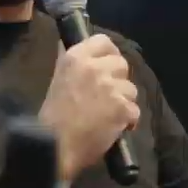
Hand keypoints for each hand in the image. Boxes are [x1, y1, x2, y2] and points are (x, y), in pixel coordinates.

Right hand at [38, 34, 140, 180]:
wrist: (55, 145)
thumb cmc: (52, 116)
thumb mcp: (57, 80)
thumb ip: (71, 63)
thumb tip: (70, 44)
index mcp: (75, 58)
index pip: (103, 41)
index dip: (108, 54)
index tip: (106, 67)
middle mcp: (94, 67)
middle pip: (121, 64)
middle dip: (118, 80)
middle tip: (106, 95)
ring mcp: (110, 87)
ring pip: (131, 89)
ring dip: (123, 102)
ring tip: (108, 114)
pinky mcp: (122, 108)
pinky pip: (135, 110)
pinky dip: (128, 121)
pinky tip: (114, 128)